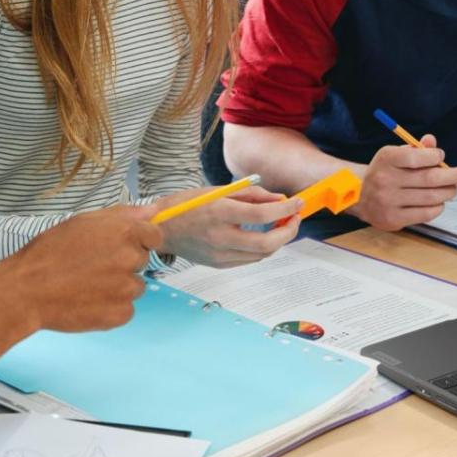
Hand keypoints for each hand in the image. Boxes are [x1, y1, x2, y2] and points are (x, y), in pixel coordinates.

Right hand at [0, 205, 162, 332]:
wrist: (26, 290)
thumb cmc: (50, 251)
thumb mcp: (83, 221)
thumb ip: (123, 215)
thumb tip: (154, 211)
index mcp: (125, 233)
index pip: (155, 237)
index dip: (138, 241)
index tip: (119, 247)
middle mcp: (131, 259)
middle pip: (142, 261)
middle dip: (124, 263)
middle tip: (93, 266)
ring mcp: (127, 289)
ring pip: (135, 286)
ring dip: (119, 287)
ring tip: (88, 286)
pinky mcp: (120, 314)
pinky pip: (126, 309)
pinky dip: (111, 308)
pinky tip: (88, 302)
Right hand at [156, 186, 302, 267]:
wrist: (159, 229)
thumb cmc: (186, 205)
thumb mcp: (217, 191)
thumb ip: (250, 194)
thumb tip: (279, 199)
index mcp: (219, 213)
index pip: (262, 214)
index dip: (285, 209)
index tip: (297, 203)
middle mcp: (220, 237)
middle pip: (267, 243)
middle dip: (288, 231)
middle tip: (295, 218)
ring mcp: (219, 255)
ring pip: (262, 254)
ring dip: (278, 241)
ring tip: (282, 225)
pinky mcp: (218, 265)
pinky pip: (249, 259)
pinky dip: (262, 249)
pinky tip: (264, 236)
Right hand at [351, 135, 456, 230]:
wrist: (357, 195)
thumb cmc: (383, 171)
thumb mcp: (394, 154)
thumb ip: (415, 148)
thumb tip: (431, 142)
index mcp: (386, 159)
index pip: (416, 156)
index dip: (435, 156)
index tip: (441, 156)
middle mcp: (385, 180)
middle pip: (429, 178)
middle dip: (454, 175)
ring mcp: (389, 202)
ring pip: (430, 197)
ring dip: (448, 192)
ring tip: (454, 187)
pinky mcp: (393, 219)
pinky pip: (425, 214)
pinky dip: (437, 206)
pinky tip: (439, 201)